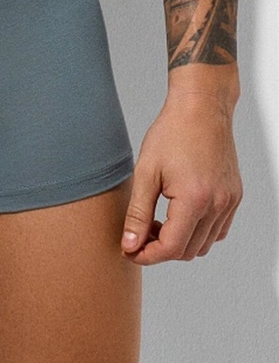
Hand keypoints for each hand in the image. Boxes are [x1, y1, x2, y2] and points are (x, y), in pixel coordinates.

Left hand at [120, 91, 241, 264]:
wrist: (200, 108)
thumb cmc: (172, 133)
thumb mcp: (146, 171)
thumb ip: (138, 212)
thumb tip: (129, 244)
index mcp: (194, 200)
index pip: (171, 248)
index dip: (146, 255)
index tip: (129, 249)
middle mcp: (217, 205)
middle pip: (187, 251)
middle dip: (160, 250)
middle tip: (138, 234)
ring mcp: (229, 202)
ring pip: (203, 245)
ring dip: (179, 242)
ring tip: (156, 222)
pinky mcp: (233, 197)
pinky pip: (217, 231)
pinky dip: (197, 232)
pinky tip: (177, 215)